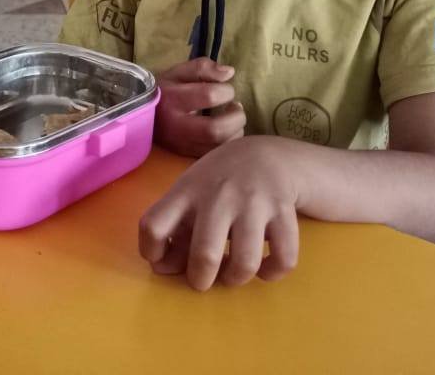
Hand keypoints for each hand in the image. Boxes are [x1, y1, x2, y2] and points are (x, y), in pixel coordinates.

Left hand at [139, 137, 298, 290]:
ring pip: (245, 263)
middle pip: (204, 254)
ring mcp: (253, 202)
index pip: (154, 225)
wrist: (269, 154)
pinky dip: (272, 272)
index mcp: (187, 191)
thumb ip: (175, 231)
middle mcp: (218, 195)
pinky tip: (264, 266)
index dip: (150, 251)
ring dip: (236, 279)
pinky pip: (283, 258)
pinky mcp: (284, 211)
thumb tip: (160, 269)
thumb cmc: (220, 182)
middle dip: (200, 280)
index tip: (159, 258)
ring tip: (233, 273)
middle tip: (203, 279)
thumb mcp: (191, 196)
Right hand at [154, 57, 245, 156]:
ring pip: (219, 147)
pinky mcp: (187, 156)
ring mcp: (182, 145)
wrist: (139, 115)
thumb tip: (229, 73)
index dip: (226, 91)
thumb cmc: (163, 91)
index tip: (226, 88)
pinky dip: (230, 143)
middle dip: (236, 117)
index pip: (209, 95)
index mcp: (173, 100)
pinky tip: (228, 132)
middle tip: (235, 107)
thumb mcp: (177, 73)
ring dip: (236, 131)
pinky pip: (217, 155)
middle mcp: (177, 126)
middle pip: (216, 129)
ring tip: (233, 119)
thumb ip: (202, 68)